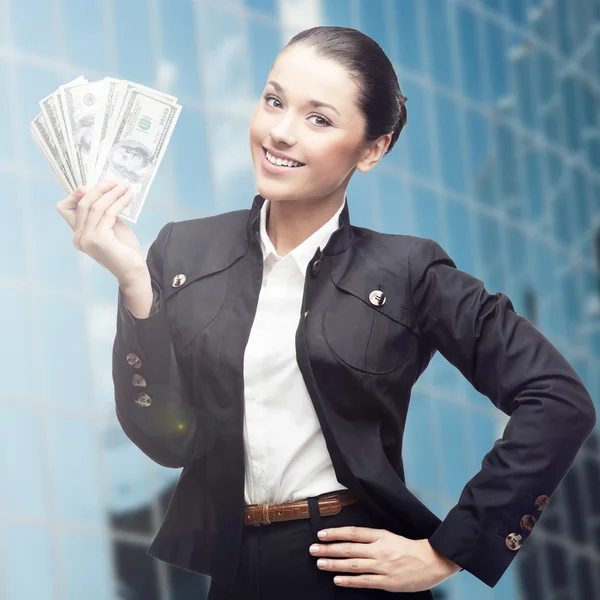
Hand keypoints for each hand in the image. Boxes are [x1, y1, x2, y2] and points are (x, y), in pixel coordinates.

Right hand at [56, 180, 147, 287]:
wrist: (134, 271)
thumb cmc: (123, 249)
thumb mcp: (110, 226)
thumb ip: (102, 212)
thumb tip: (97, 189)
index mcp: (77, 235)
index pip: (65, 208)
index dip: (74, 195)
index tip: (90, 185)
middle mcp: (78, 238)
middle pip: (83, 203)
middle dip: (100, 189)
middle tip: (117, 181)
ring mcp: (87, 239)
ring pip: (96, 206)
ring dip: (112, 193)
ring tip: (125, 186)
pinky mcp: (99, 240)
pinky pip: (109, 213)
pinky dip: (119, 201)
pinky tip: (128, 196)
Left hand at [308, 526, 461, 592]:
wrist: (432, 561)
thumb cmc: (410, 548)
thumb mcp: (390, 536)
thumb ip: (372, 538)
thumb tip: (350, 539)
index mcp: (380, 535)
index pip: (353, 532)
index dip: (336, 533)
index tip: (321, 534)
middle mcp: (379, 549)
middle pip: (349, 548)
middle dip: (329, 548)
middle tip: (313, 549)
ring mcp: (382, 566)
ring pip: (353, 564)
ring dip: (334, 564)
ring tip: (320, 563)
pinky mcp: (387, 582)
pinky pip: (364, 581)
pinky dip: (349, 580)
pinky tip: (337, 580)